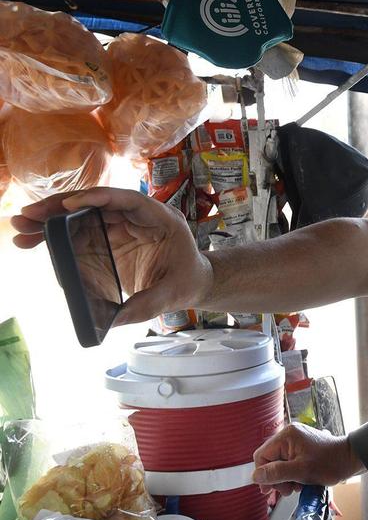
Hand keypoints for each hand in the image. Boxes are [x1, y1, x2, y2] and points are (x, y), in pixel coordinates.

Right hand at [10, 187, 210, 325]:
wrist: (193, 281)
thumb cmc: (187, 281)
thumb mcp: (173, 294)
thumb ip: (147, 305)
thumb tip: (112, 321)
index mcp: (161, 219)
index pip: (129, 200)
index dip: (99, 198)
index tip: (71, 204)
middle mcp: (138, 216)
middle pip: (96, 203)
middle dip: (61, 207)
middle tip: (29, 215)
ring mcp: (121, 225)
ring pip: (83, 215)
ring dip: (51, 219)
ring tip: (21, 228)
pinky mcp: (109, 238)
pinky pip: (80, 231)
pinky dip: (57, 235)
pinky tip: (34, 241)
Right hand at [252, 423, 363, 495]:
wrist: (352, 460)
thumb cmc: (331, 463)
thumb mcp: (301, 471)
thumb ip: (276, 473)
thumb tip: (256, 476)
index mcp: (287, 436)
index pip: (262, 456)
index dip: (264, 474)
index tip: (270, 489)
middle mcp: (290, 435)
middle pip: (270, 460)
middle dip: (277, 478)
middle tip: (287, 490)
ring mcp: (297, 441)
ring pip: (280, 464)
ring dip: (285, 478)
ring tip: (296, 486)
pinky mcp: (303, 448)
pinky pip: (290, 463)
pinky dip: (293, 474)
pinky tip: (301, 482)